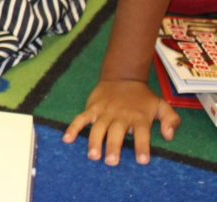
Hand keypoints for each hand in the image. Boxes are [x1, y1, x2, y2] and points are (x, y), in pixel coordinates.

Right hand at [62, 79, 180, 164]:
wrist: (123, 77)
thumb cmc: (143, 98)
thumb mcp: (162, 105)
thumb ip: (171, 120)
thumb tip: (168, 136)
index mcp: (139, 117)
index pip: (142, 133)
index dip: (142, 146)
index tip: (142, 161)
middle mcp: (121, 115)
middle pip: (116, 132)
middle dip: (113, 146)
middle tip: (111, 162)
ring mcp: (104, 111)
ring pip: (98, 127)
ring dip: (95, 141)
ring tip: (93, 155)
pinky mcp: (92, 108)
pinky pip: (81, 118)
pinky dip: (73, 128)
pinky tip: (67, 139)